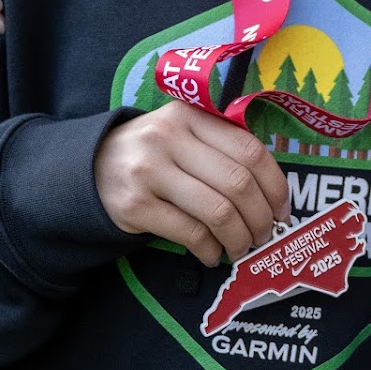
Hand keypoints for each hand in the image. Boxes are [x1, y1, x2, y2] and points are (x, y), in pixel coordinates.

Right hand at [94, 101, 288, 265]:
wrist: (87, 168)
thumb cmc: (153, 153)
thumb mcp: (183, 133)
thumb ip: (221, 147)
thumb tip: (273, 193)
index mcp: (190, 115)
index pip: (250, 150)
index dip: (274, 185)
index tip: (283, 210)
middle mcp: (169, 137)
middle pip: (238, 183)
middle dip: (260, 217)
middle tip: (265, 235)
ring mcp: (149, 170)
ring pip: (217, 211)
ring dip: (238, 238)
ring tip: (241, 248)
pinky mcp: (135, 204)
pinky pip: (189, 232)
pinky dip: (209, 249)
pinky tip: (212, 254)